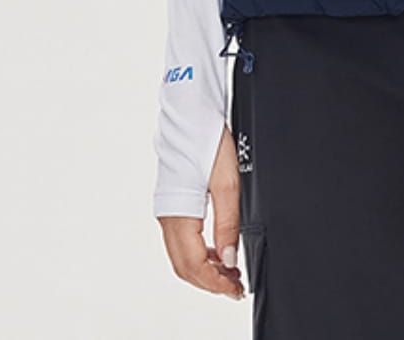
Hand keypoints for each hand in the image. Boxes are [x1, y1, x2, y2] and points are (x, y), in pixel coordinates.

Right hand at [157, 123, 245, 298]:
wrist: (191, 113)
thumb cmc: (207, 140)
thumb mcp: (228, 182)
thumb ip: (228, 224)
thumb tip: (230, 259)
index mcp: (179, 214)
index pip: (194, 265)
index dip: (215, 283)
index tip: (236, 290)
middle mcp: (167, 217)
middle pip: (184, 266)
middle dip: (209, 282)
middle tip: (235, 287)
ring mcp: (167, 211)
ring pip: (181, 256)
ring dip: (204, 269)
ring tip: (230, 272)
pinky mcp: (172, 204)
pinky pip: (182, 240)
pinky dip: (199, 253)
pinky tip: (218, 250)